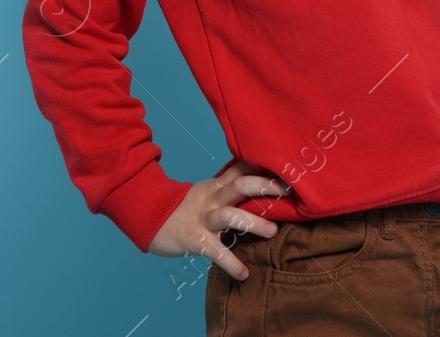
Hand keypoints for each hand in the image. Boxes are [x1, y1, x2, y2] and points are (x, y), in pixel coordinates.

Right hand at [147, 161, 290, 280]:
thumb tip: (261, 182)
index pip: (242, 168)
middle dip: (264, 186)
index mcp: (217, 185)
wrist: (150, 220)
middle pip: (240, 185)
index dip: (264, 164)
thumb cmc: (186, 207)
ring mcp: (204, 218)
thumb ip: (230, 186)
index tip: (287, 164)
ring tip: (273, 231)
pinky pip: (216, 252)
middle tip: (288, 189)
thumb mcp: (208, 190)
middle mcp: (213, 198)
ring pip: (230, 215)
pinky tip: (244, 274)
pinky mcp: (195, 240)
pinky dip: (231, 264)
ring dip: (253, 222)